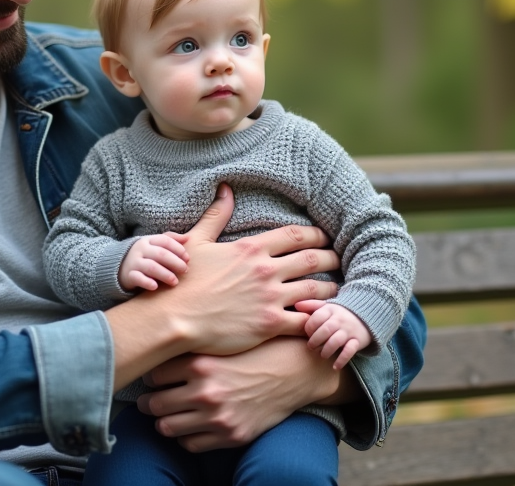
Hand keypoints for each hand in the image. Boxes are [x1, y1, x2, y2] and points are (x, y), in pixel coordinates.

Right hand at [119, 232, 189, 290]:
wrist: (119, 266)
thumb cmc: (144, 255)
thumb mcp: (154, 244)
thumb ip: (170, 240)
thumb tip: (188, 238)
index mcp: (148, 240)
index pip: (165, 241)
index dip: (178, 249)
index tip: (187, 258)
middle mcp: (141, 250)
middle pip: (160, 254)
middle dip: (175, 262)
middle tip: (185, 270)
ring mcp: (134, 262)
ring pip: (151, 267)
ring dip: (165, 274)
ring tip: (175, 282)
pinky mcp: (129, 275)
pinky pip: (138, 278)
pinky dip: (147, 282)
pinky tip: (156, 287)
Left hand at [136, 338, 342, 451]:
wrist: (295, 371)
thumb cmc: (257, 350)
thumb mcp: (224, 342)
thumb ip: (194, 346)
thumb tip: (159, 345)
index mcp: (201, 363)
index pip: (153, 375)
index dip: (149, 375)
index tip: (149, 375)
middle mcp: (206, 392)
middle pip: (154, 403)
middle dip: (149, 401)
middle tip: (150, 398)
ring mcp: (218, 417)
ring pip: (167, 427)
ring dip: (164, 421)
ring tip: (166, 413)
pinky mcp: (230, 435)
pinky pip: (190, 444)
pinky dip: (185, 436)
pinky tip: (189, 425)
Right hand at [149, 184, 340, 356]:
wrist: (173, 317)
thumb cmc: (182, 281)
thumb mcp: (197, 242)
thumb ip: (216, 216)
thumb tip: (225, 189)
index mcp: (251, 248)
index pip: (294, 235)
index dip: (315, 234)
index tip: (326, 236)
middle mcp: (266, 270)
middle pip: (312, 259)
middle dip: (331, 257)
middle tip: (341, 259)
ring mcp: (270, 298)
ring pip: (315, 289)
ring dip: (331, 288)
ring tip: (340, 289)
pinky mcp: (270, 325)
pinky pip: (305, 320)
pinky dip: (320, 318)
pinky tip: (327, 318)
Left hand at [296, 299, 371, 369]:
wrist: (366, 316)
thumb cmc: (339, 314)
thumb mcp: (326, 306)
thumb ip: (311, 305)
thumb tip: (296, 305)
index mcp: (330, 309)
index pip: (317, 317)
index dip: (309, 327)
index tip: (307, 334)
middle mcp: (340, 319)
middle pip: (325, 330)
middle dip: (315, 340)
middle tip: (311, 347)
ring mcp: (349, 331)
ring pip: (336, 341)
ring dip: (326, 350)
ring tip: (322, 355)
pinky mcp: (358, 341)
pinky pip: (350, 351)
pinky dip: (342, 360)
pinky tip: (335, 366)